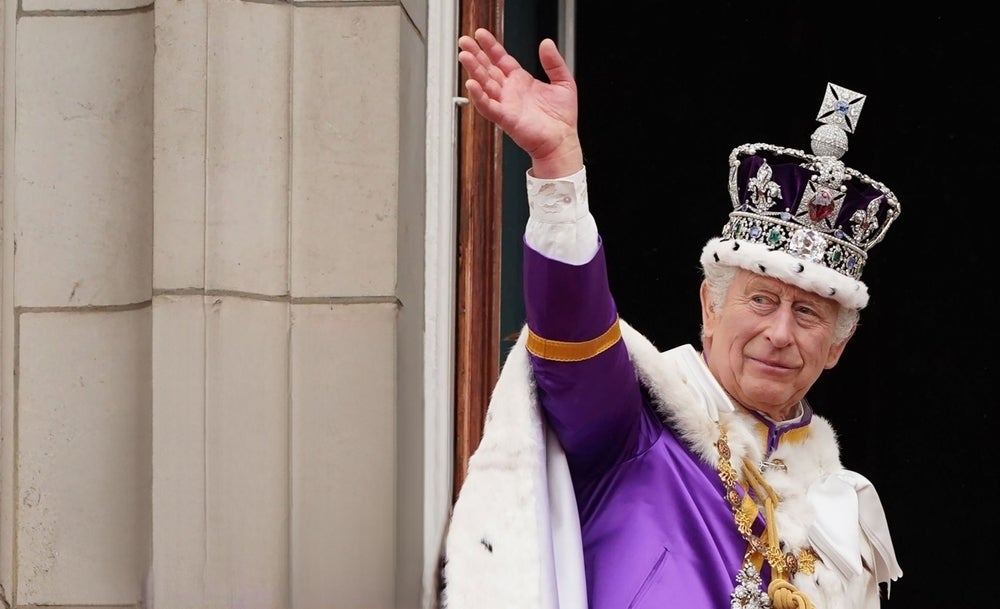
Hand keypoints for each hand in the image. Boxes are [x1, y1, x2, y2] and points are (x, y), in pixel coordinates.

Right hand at [457, 28, 582, 178]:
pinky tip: (472, 84)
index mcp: (521, 81)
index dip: (491, 46)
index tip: (481, 34)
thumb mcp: (563, 82)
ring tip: (465, 56)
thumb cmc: (562, 119)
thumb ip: (554, 62)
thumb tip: (547, 43)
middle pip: (488, 69)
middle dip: (476, 54)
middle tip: (464, 41)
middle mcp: (510, 92)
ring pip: (484, 84)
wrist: (562, 141)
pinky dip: (479, 96)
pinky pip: (488, 106)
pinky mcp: (506, 118)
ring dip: (473, 70)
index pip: (501, 59)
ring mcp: (506, 104)